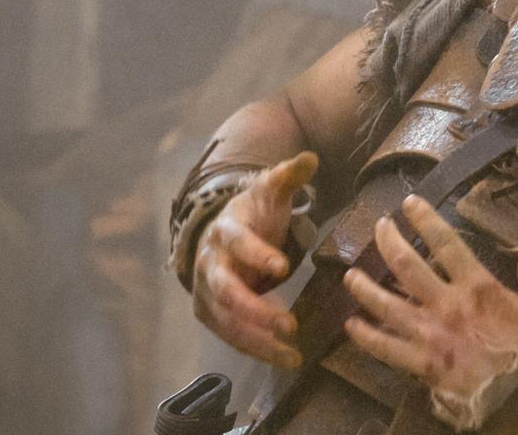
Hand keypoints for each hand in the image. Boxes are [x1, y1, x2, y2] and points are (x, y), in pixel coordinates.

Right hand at [190, 151, 318, 368]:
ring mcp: (206, 292)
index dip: (258, 255)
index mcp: (226, 230)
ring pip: (228, 322)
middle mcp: (209, 263)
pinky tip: (283, 358)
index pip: (238, 243)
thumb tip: (310, 158)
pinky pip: (231, 336)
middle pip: (226, 291)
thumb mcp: (270, 189)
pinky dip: (255, 349)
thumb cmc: (252, 212)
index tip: (284, 268)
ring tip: (292, 356)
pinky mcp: (210, 314)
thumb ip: (289, 175)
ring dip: (258, 341)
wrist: (220, 231)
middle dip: (255, 311)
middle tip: (289, 326)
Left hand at [344, 196, 517, 421]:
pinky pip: (386, 348)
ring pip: (387, 306)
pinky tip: (351, 325)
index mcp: (478, 286)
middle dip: (389, 241)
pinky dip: (366, 336)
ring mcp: (432, 336)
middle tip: (379, 227)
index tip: (409, 203)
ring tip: (351, 274)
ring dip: (366, 287)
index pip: (444, 243)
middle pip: (407, 266)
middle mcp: (448, 305)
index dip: (425, 219)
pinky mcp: (424, 365)